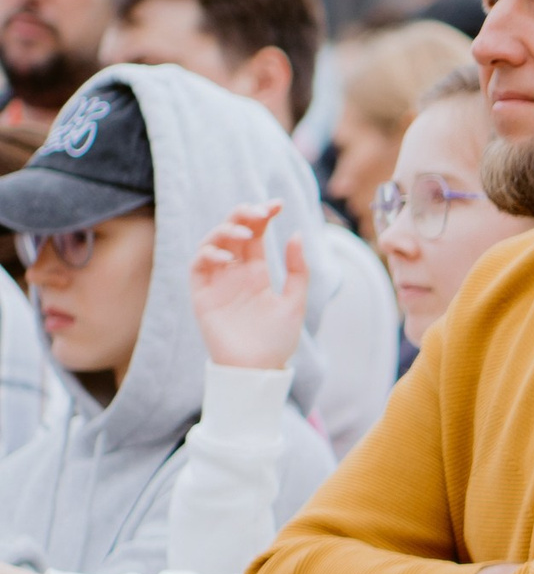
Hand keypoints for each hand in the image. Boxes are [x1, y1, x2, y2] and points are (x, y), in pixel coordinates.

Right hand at [189, 202, 306, 371]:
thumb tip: (296, 233)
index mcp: (255, 271)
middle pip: (231, 232)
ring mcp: (217, 282)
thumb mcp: (295, 301)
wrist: (258, 369)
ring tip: (247, 234)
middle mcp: (234, 272)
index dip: (262, 215)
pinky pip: (197, 266)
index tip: (277, 204)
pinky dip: (209, 254)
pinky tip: (228, 256)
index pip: (255, 234)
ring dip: (226, 231)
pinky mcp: (202, 295)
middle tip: (260, 211)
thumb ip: (297, 269)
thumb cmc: (277, 339)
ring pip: (211, 243)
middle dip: (242, 215)